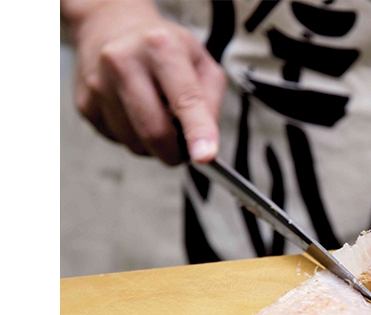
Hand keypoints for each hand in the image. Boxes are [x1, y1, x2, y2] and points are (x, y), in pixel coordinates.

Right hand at [71, 1, 225, 163]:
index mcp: (161, 46)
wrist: (112, 27)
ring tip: (157, 118)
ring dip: (153, 145)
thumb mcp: (201, 62)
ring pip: (135, 142)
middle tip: (184, 149)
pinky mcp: (85, 103)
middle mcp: (124, 61)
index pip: (185, 98)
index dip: (197, 131)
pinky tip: (134, 113)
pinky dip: (133, 137)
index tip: (205, 156)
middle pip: (155, 130)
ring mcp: (100, 83)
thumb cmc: (162, 48)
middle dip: (175, 152)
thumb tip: (205, 143)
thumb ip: (211, 101)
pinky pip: (117, 140)